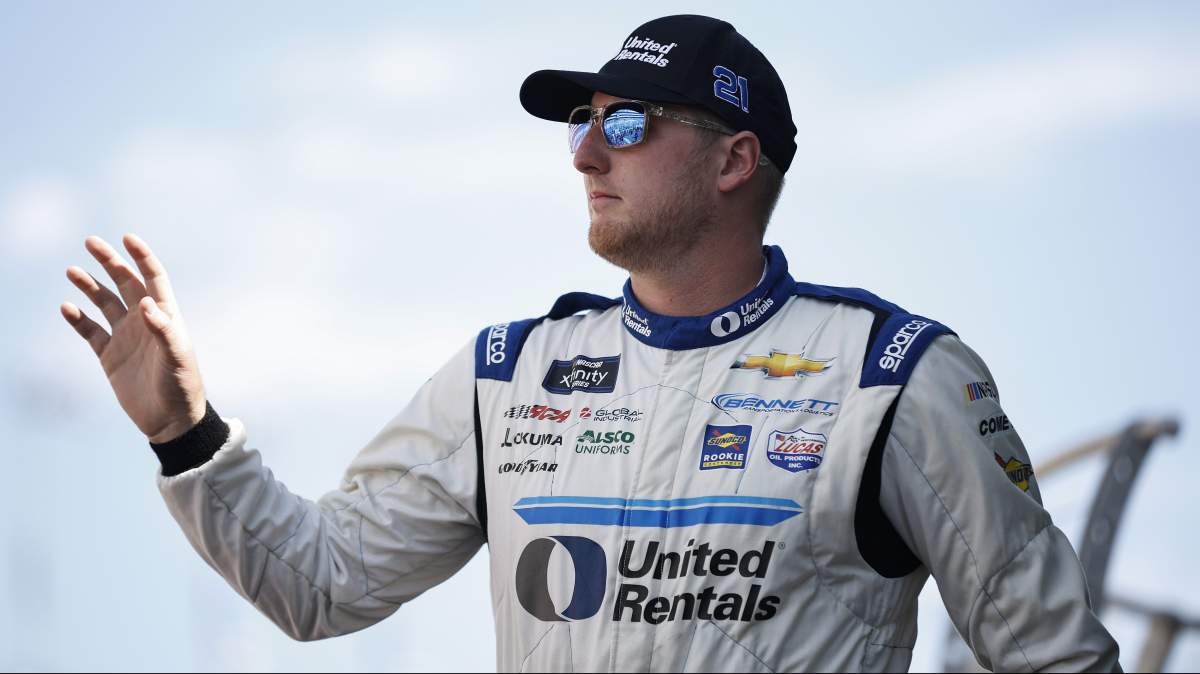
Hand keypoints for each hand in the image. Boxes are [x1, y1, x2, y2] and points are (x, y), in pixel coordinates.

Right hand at [61, 234, 207, 442]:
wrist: (171, 420)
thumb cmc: (182, 386)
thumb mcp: (177, 357)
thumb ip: (163, 330)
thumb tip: (146, 304)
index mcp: (165, 316)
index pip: (153, 278)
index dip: (141, 257)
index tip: (127, 238)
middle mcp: (144, 322)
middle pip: (124, 283)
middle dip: (109, 262)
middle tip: (91, 242)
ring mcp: (125, 337)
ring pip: (104, 303)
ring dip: (89, 286)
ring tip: (72, 271)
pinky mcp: (110, 356)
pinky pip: (90, 332)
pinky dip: (78, 319)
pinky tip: (67, 308)